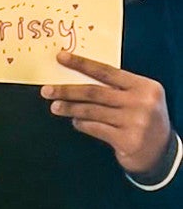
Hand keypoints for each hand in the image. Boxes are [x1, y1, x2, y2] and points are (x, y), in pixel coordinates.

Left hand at [42, 54, 173, 177]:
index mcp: (144, 86)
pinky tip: (75, 122)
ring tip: (55, 107)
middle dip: (67, 91)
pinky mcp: (126, 140)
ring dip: (70, 109)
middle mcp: (141, 101)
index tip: (61, 58)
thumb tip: (78, 80)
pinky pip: (95, 128)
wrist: (161, 151)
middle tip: (47, 90)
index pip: (107, 71)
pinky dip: (82, 124)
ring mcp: (134, 121)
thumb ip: (116, 89)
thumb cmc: (143, 119)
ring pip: (92, 111)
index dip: (82, 64)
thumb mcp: (139, 98)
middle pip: (95, 92)